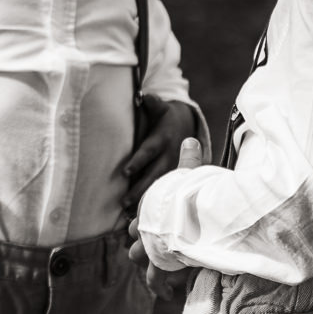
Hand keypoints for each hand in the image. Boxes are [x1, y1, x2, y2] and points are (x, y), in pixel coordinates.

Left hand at [121, 97, 200, 214]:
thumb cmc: (167, 118)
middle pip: (153, 175)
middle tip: (123, 201)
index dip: (138, 161)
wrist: (189, 127)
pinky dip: (154, 204)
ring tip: (129, 214)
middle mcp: (169, 156)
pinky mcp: (176, 178)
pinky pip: (165, 192)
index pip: (148, 151)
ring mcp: (174, 169)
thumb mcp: (162, 108)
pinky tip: (141, 218)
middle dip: (139, 189)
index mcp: (163, 139)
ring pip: (160, 187)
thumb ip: (152, 103)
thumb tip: (142, 96)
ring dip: (145, 200)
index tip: (125, 172)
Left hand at [126, 135, 203, 298]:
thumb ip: (189, 160)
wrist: (198, 213)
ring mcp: (153, 250)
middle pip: (136, 246)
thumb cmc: (194, 193)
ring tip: (161, 271)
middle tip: (154, 251)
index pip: (135, 224)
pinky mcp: (162, 266)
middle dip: (143, 249)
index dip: (139, 228)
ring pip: (142, 262)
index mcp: (151, 212)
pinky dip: (161, 288)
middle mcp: (148, 232)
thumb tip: (190, 139)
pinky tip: (168, 294)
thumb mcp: (192, 174)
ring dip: (150, 267)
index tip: (149, 230)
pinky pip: (156, 282)